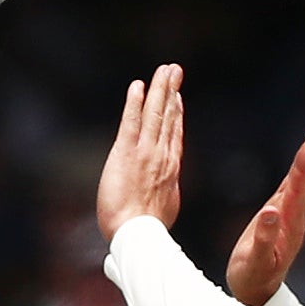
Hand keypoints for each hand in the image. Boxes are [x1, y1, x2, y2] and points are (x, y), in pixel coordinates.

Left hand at [96, 64, 184, 239]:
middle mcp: (162, 157)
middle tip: (175, 70)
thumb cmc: (147, 232)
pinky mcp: (126, 153)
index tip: (178, 97)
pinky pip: (132, 121)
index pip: (175, 135)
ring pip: (156, 114)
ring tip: (164, 70)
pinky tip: (138, 86)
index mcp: (171, 171)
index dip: (177, 113)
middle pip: (169, 117)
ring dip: (160, 89)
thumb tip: (164, 199)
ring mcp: (146, 153)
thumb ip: (165, 197)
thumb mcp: (165, 211)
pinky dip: (135, 102)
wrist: (138, 235)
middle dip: (172, 91)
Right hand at [227, 128, 304, 305]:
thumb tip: (271, 212)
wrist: (258, 292)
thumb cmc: (254, 277)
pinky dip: (298, 173)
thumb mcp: (256, 261)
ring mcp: (291, 219)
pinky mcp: (282, 219)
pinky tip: (302, 161)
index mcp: (289, 226)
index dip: (303, 167)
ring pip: (302, 185)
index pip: (298, 190)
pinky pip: (292, 191)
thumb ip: (265, 238)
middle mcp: (295, 220)